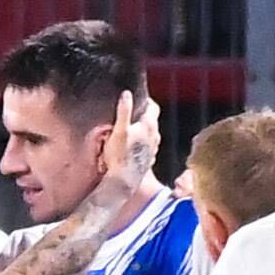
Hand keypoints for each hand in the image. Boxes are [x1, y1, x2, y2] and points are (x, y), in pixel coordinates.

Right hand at [95, 92, 163, 225]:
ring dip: (143, 129)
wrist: (123, 181)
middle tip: (130, 113)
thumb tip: (126, 93)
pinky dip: (143, 142)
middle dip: (143, 115)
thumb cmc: (119, 156)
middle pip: (152, 119)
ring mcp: (154, 148)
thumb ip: (123, 111)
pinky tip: (132, 145)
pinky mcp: (149, 158)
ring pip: (151, 133)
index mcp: (149, 126)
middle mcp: (155, 136)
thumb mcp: (118, 131)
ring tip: (130, 129)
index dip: (146, 101)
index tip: (137, 99)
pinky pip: (149, 146)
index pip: (153, 107)